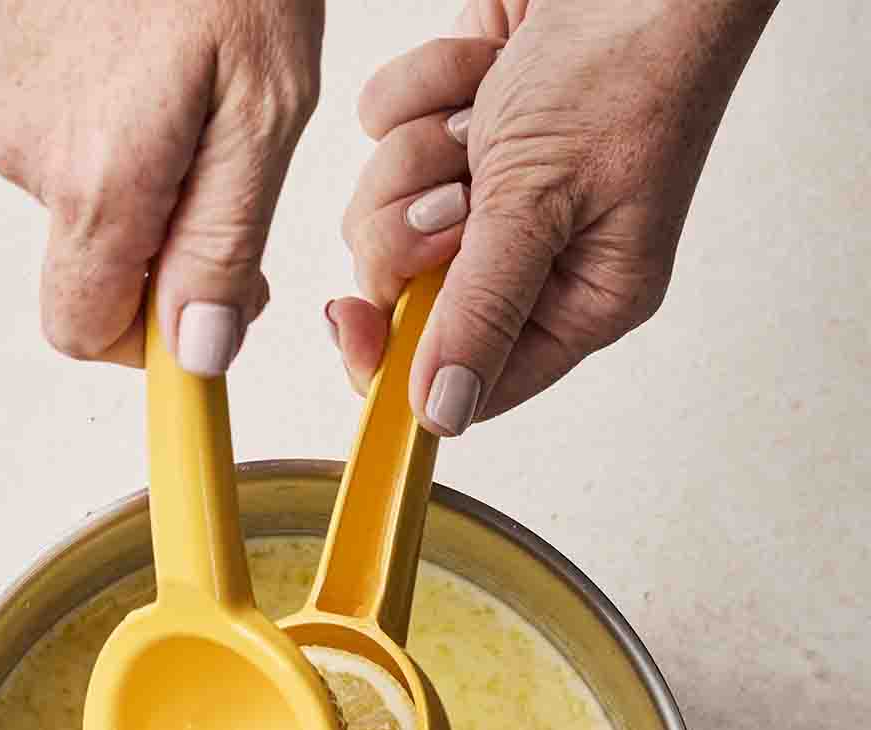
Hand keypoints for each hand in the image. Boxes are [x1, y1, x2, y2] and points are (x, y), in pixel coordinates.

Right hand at [0, 0, 323, 371]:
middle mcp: (33, 154)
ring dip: (142, 171)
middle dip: (163, 244)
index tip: (216, 302)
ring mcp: (9, 102)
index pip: (86, 332)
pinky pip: (62, 129)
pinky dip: (114, 115)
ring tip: (196, 84)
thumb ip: (222, 242)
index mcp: (97, 184)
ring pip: (81, 193)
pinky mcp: (7, 58)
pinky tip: (158, 53)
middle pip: (91, 265)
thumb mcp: (262, 107)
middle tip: (233, 165)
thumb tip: (198, 351)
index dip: (151, 339)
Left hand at [328, 0, 777, 432]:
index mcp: (577, 302)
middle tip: (457, 187)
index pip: (466, 379)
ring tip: (484, 111)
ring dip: (416, 151)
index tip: (352, 321)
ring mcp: (491, 192)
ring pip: (381, 211)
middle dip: (411, 228)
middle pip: (405, 293)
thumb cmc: (629, 66)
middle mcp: (533, 258)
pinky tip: (481, 69)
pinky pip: (383, 129)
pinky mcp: (458, 127)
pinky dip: (418, 88)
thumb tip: (444, 412)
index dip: (397, 363)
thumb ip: (483, 310)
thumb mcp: (544, 203)